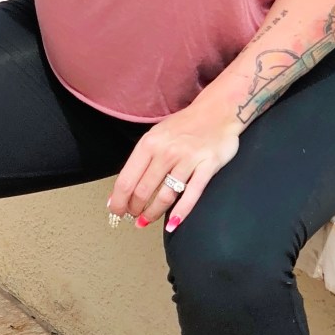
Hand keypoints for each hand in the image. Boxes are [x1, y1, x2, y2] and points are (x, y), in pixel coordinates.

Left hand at [107, 101, 240, 232]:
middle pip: (143, 191)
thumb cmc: (185, 125)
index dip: (119, 200)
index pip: (127, 179)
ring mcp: (188, 159)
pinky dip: (181, 212)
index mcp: (149, 143)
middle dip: (135, 209)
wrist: (219, 110)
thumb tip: (123, 187)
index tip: (116, 211)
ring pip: (165, 196)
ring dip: (153, 213)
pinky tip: (173, 223)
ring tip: (146, 221)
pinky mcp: (208, 166)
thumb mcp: (157, 134)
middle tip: (133, 217)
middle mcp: (166, 151)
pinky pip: (192, 194)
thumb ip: (142, 158)